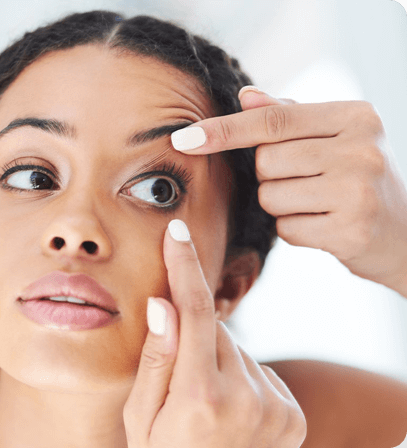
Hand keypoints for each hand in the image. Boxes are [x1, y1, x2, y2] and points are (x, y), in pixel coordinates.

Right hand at [123, 219, 306, 447]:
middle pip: (216, 329)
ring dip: (216, 361)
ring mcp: (275, 407)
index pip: (194, 310)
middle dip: (194, 337)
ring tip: (205, 405)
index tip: (179, 232)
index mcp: (199, 398)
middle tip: (180, 383)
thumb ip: (155, 359)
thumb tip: (163, 303)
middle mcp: (245, 399)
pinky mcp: (292, 414)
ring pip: (236, 349)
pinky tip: (229, 412)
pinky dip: (240, 378)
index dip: (184, 266)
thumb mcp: (139, 418)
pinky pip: (257, 369)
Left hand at [171, 87, 406, 296]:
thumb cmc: (358, 180)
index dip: (224, 130)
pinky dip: (295, 230)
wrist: (406, 234)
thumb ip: (289, 117)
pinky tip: (324, 226)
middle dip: (270, 176)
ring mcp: (357, 190)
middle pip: (265, 162)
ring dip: (281, 205)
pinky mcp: (351, 230)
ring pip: (270, 197)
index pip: (273, 120)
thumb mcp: (336, 138)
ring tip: (318, 204)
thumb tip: (245, 96)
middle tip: (308, 182)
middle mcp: (360, 148)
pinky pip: (286, 229)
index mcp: (355, 116)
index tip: (184, 138)